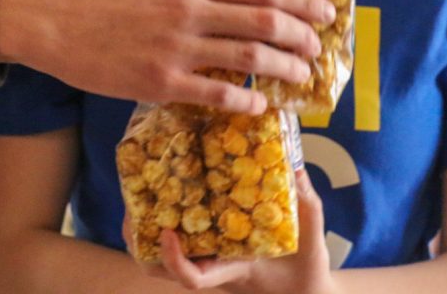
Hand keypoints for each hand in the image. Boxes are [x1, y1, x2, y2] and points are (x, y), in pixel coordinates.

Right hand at [0, 0, 330, 112]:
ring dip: (283, 70)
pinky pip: (216, 94)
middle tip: (318, 49)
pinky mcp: (159, 81)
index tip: (323, 12)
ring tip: (300, 78)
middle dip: (302, 37)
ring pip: (249, 59)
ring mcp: (176, 46)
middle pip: (266, 23)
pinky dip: (244, 100)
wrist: (49, 16)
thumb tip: (229, 0)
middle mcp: (190, 9)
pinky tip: (257, 105)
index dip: (300, 3)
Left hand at [148, 169, 335, 292]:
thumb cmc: (307, 273)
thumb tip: (294, 168)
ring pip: (157, 259)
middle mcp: (212, 267)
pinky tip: (166, 191)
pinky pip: (174, 241)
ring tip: (139, 195)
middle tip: (133, 205)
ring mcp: (207, 260)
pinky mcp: (208, 250)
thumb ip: (307, 208)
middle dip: (138, 241)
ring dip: (141, 232)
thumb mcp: (314, 243)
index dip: (173, 258)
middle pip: (158, 268)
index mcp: (231, 270)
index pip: (192, 278)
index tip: (167, 231)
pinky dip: (160, 222)